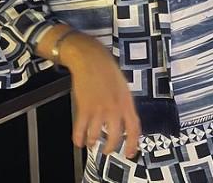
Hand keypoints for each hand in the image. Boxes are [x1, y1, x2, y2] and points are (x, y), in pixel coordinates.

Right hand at [61, 33, 140, 157]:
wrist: (90, 59)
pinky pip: (80, 130)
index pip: (134, 128)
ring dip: (93, 142)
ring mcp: (99, 109)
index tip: (129, 153)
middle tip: (107, 150)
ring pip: (96, 136)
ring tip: (91, 143)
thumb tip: (124, 118)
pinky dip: (78, 138)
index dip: (132, 144)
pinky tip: (78, 141)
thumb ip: (124, 103)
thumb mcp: (122, 86)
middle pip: (115, 137)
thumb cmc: (107, 68)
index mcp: (126, 102)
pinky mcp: (84, 108)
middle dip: (110, 147)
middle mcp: (114, 108)